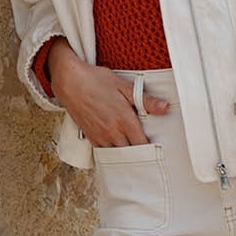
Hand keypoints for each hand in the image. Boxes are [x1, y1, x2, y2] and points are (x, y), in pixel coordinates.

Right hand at [47, 39, 168, 145]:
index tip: (158, 149)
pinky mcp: (90, 136)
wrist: (70, 81)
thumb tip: (165, 108)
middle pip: (130, 153)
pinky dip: (113, 150)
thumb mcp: (124, 86)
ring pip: (117, 154)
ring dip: (126, 153)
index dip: (151, 150)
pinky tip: (118, 145)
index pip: (142, 145)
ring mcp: (99, 136)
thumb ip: (146, 100)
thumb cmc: (97, 80)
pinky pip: (104, 151)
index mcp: (124, 119)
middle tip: (149, 152)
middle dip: (140, 154)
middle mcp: (112, 132)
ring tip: (134, 150)